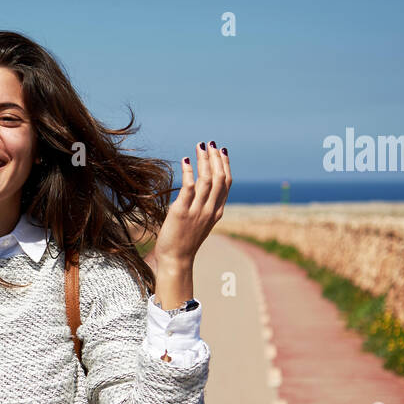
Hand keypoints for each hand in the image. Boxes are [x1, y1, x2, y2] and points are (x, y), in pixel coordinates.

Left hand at [153, 140, 231, 265]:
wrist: (176, 259)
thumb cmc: (185, 241)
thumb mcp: (200, 222)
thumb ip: (204, 206)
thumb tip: (200, 187)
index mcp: (217, 211)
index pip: (227, 183)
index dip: (225, 165)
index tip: (221, 151)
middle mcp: (210, 210)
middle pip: (219, 178)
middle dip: (216, 158)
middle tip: (210, 143)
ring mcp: (197, 211)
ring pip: (207, 180)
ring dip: (204, 160)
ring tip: (200, 146)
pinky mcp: (182, 212)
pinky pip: (189, 188)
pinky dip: (188, 172)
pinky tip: (185, 161)